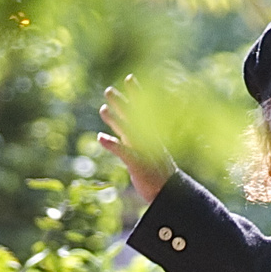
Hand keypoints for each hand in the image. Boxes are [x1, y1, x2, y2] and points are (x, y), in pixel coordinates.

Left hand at [98, 75, 174, 204]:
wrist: (170, 193)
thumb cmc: (156, 174)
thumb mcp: (143, 151)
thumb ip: (130, 138)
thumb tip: (118, 125)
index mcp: (149, 136)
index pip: (143, 110)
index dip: (136, 94)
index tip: (130, 77)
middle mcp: (147, 140)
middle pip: (134, 117)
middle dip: (121, 103)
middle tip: (108, 90)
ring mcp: (144, 151)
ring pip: (129, 131)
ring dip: (115, 119)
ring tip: (102, 108)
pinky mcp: (138, 164)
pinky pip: (124, 152)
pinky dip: (112, 144)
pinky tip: (100, 137)